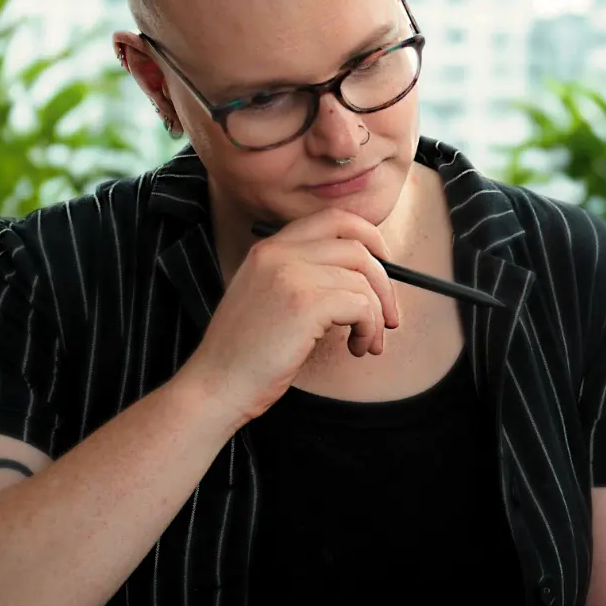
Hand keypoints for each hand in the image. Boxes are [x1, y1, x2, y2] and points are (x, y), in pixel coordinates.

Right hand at [176, 208, 403, 424]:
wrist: (215, 386)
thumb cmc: (246, 354)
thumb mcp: (269, 298)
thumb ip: (305, 275)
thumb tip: (367, 274)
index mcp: (270, 248)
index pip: (334, 219)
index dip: (369, 238)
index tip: (385, 265)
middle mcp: (279, 253)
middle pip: (358, 245)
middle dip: (385, 281)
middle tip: (390, 315)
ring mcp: (291, 275)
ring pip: (363, 280)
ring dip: (376, 316)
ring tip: (366, 342)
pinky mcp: (305, 303)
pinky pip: (362, 305)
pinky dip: (368, 328)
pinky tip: (355, 348)